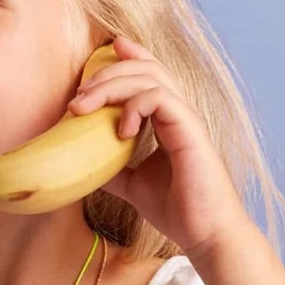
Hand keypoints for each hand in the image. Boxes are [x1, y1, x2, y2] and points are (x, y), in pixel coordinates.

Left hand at [66, 36, 250, 257]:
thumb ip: (112, 168)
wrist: (204, 234)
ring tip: (85, 107)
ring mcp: (186, 120)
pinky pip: (160, 98)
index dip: (130, 56)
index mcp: (169, 120)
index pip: (151, 74)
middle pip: (147, 68)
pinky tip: (121, 131)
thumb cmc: (177, 210)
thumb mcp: (132, 184)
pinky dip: (134, 106)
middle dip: (109, 71)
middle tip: (79, 92)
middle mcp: (180, 114)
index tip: (106, 50)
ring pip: (151, 77)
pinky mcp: (190, 130)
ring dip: (112, 85)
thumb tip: (82, 163)